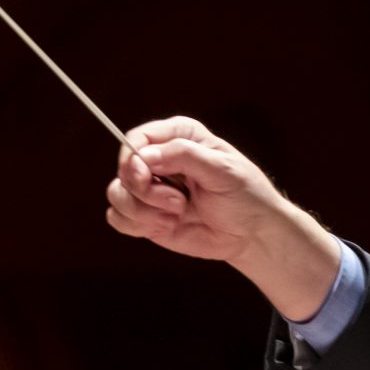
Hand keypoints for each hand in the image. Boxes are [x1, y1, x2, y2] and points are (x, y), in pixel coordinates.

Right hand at [105, 116, 340, 318]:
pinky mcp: (145, 215)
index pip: (137, 138)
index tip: (146, 177)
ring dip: (143, 210)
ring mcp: (150, 188)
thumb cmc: (245, 195)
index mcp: (179, 136)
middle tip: (178, 203)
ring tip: (177, 215)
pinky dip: (137, 225)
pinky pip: (117, 217)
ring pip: (117, 193)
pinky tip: (167, 226)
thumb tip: (144, 156)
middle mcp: (159, 159)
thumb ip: (184, 156)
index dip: (133, 158)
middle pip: (124, 168)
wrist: (252, 234)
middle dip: (145, 190)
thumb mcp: (223, 169)